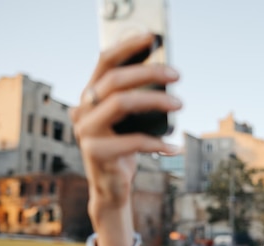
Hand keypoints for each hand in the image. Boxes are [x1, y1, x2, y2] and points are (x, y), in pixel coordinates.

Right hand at [70, 33, 181, 245]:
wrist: (111, 188)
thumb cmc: (124, 150)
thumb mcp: (130, 122)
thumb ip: (136, 100)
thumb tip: (165, 78)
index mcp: (90, 97)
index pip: (104, 62)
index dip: (126, 47)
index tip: (151, 38)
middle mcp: (83, 110)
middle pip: (114, 80)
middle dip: (149, 73)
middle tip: (177, 75)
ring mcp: (86, 132)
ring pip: (120, 103)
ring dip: (155, 101)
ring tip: (180, 105)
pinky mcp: (96, 153)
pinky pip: (133, 141)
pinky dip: (158, 143)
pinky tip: (174, 148)